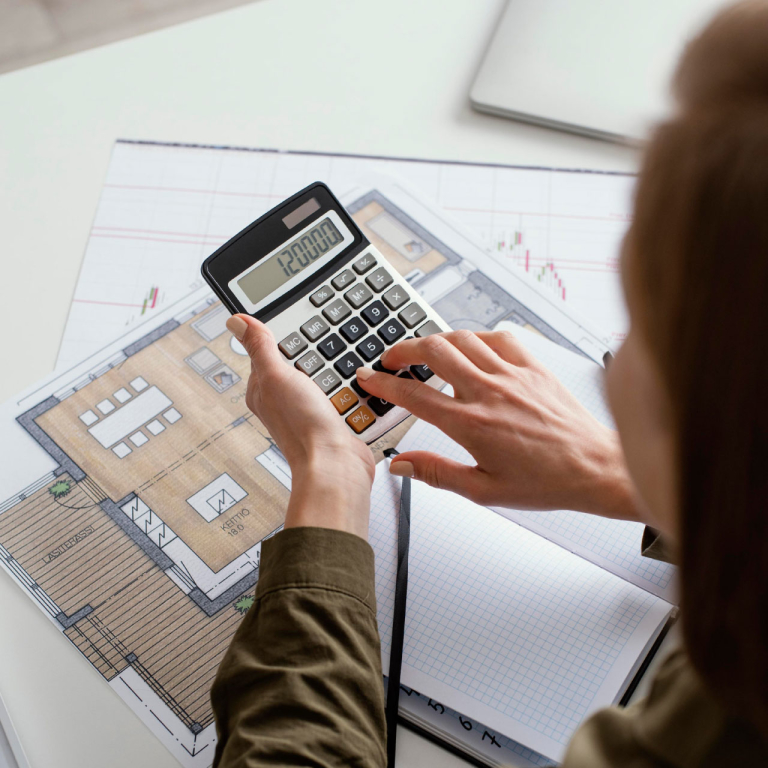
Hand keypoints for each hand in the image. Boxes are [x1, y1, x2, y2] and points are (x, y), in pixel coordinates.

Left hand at [226, 314, 374, 538]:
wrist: (337, 465)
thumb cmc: (302, 427)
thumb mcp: (276, 375)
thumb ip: (259, 347)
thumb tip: (235, 321)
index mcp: (262, 388)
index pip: (270, 350)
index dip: (286, 337)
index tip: (302, 329)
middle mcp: (283, 399)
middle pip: (302, 361)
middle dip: (318, 355)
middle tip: (324, 359)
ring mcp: (309, 409)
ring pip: (327, 375)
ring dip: (339, 373)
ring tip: (341, 378)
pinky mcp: (333, 418)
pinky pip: (346, 394)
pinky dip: (352, 391)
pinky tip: (354, 391)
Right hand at [356, 329, 639, 520]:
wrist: (595, 468)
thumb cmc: (547, 481)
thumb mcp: (483, 489)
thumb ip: (436, 473)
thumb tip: (401, 464)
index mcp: (471, 424)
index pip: (413, 395)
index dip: (383, 384)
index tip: (369, 378)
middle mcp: (488, 392)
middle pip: (432, 351)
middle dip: (403, 349)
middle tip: (392, 358)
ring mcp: (511, 374)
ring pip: (462, 338)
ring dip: (436, 340)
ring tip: (425, 350)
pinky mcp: (533, 366)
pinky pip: (499, 337)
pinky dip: (478, 336)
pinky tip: (473, 346)